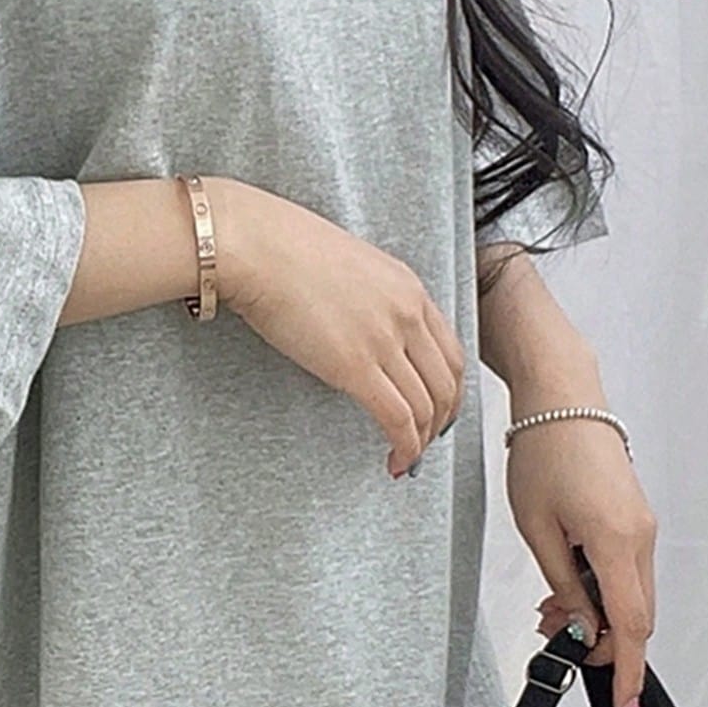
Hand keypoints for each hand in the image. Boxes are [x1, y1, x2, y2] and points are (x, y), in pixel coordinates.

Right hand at [214, 180, 465, 477]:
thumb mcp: (350, 266)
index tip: (439, 408)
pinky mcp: (355, 367)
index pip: (451, 350)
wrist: (256, 246)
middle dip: (442, 420)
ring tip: (407, 457)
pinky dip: (404, 446)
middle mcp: (407, 314)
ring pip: (426, 405)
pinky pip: (396, 417)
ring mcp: (384, 340)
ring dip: (422, 440)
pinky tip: (395, 460)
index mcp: (408, 287)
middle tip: (428, 440)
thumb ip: (371, 298)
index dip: (450, 389)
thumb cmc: (284, 248)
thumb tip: (365, 331)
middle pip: (446, 382)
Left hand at [509, 407, 657, 706]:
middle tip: (554, 639)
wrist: (562, 402)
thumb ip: (560, 582)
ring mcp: (642, 528)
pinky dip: (602, 588)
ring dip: (597, 613)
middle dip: (600, 640)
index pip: (631, 623)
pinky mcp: (634, 520)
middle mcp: (640, 537)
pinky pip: (627, 570)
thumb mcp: (536, 527)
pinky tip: (567, 584)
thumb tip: (578, 625)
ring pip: (631, 594)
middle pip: (636, 615)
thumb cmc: (544, 452)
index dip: (628, 668)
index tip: (623, 703)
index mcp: (616, 540)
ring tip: (550, 609)